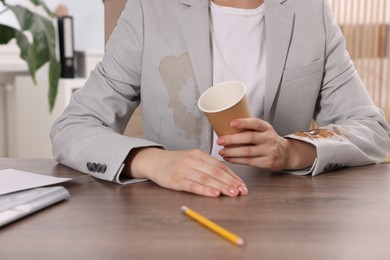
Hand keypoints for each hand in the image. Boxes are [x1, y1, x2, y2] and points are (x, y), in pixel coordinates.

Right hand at [124, 147, 248, 196]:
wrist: (154, 161)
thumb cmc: (176, 162)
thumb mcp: (193, 159)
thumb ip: (207, 166)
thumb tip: (228, 177)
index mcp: (200, 154)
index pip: (220, 166)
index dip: (233, 176)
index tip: (243, 185)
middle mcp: (193, 160)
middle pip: (216, 172)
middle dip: (231, 182)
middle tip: (242, 191)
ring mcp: (184, 170)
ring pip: (207, 178)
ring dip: (222, 186)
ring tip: (233, 193)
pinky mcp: (176, 180)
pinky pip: (193, 185)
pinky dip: (205, 190)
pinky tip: (214, 193)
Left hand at [217, 118, 315, 170]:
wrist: (286, 154)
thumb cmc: (268, 140)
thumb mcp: (264, 130)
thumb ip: (250, 128)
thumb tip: (225, 126)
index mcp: (267, 128)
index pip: (255, 123)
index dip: (243, 122)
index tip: (231, 123)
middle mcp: (269, 138)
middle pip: (249, 138)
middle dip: (232, 139)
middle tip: (220, 140)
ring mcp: (269, 151)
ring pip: (247, 152)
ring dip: (231, 152)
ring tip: (222, 151)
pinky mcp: (267, 163)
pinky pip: (248, 162)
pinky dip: (236, 160)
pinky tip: (228, 158)